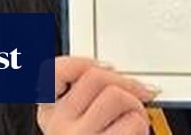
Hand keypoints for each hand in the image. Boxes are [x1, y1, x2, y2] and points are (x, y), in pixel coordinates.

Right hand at [36, 56, 158, 134]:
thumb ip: (85, 100)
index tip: (105, 67)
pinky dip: (141, 126)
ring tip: (134, 122)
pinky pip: (132, 122)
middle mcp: (58, 126)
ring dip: (135, 107)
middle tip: (135, 98)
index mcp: (48, 116)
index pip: (54, 71)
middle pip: (96, 76)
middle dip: (124, 83)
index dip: (84, 63)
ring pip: (116, 95)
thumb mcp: (76, 127)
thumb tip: (115, 75)